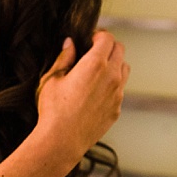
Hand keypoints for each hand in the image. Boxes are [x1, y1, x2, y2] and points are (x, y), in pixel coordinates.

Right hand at [34, 30, 129, 166]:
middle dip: (108, 46)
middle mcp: (111, 77)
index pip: (108, 38)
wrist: (62, 141)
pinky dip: (112, 84)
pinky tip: (96, 92)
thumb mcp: (52, 79)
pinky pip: (120, 90)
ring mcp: (117, 94)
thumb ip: (64, 58)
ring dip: (114, 64)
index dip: (98, 35)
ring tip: (97, 71)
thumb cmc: (53, 110)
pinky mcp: (117, 109)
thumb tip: (69, 44)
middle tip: (93, 51)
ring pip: (124, 68)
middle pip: (120, 50)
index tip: (89, 40)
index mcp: (95, 65)